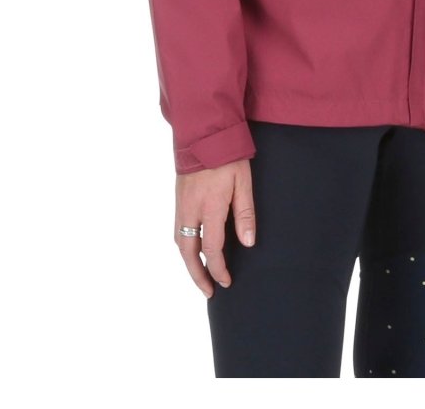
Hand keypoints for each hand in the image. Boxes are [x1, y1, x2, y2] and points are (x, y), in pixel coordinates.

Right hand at [174, 159, 255, 296]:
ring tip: (199, 275)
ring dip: (188, 262)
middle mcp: (191, 209)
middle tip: (208, 291)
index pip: (211, 249)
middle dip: (197, 275)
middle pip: (188, 252)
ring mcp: (181, 204)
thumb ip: (245, 214)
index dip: (218, 269)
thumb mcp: (244, 182)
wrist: (203, 132)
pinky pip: (177, 229)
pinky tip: (192, 250)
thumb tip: (248, 244)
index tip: (226, 282)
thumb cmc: (228, 156)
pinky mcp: (178, 198)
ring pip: (179, 242)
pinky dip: (183, 246)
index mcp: (210, 207)